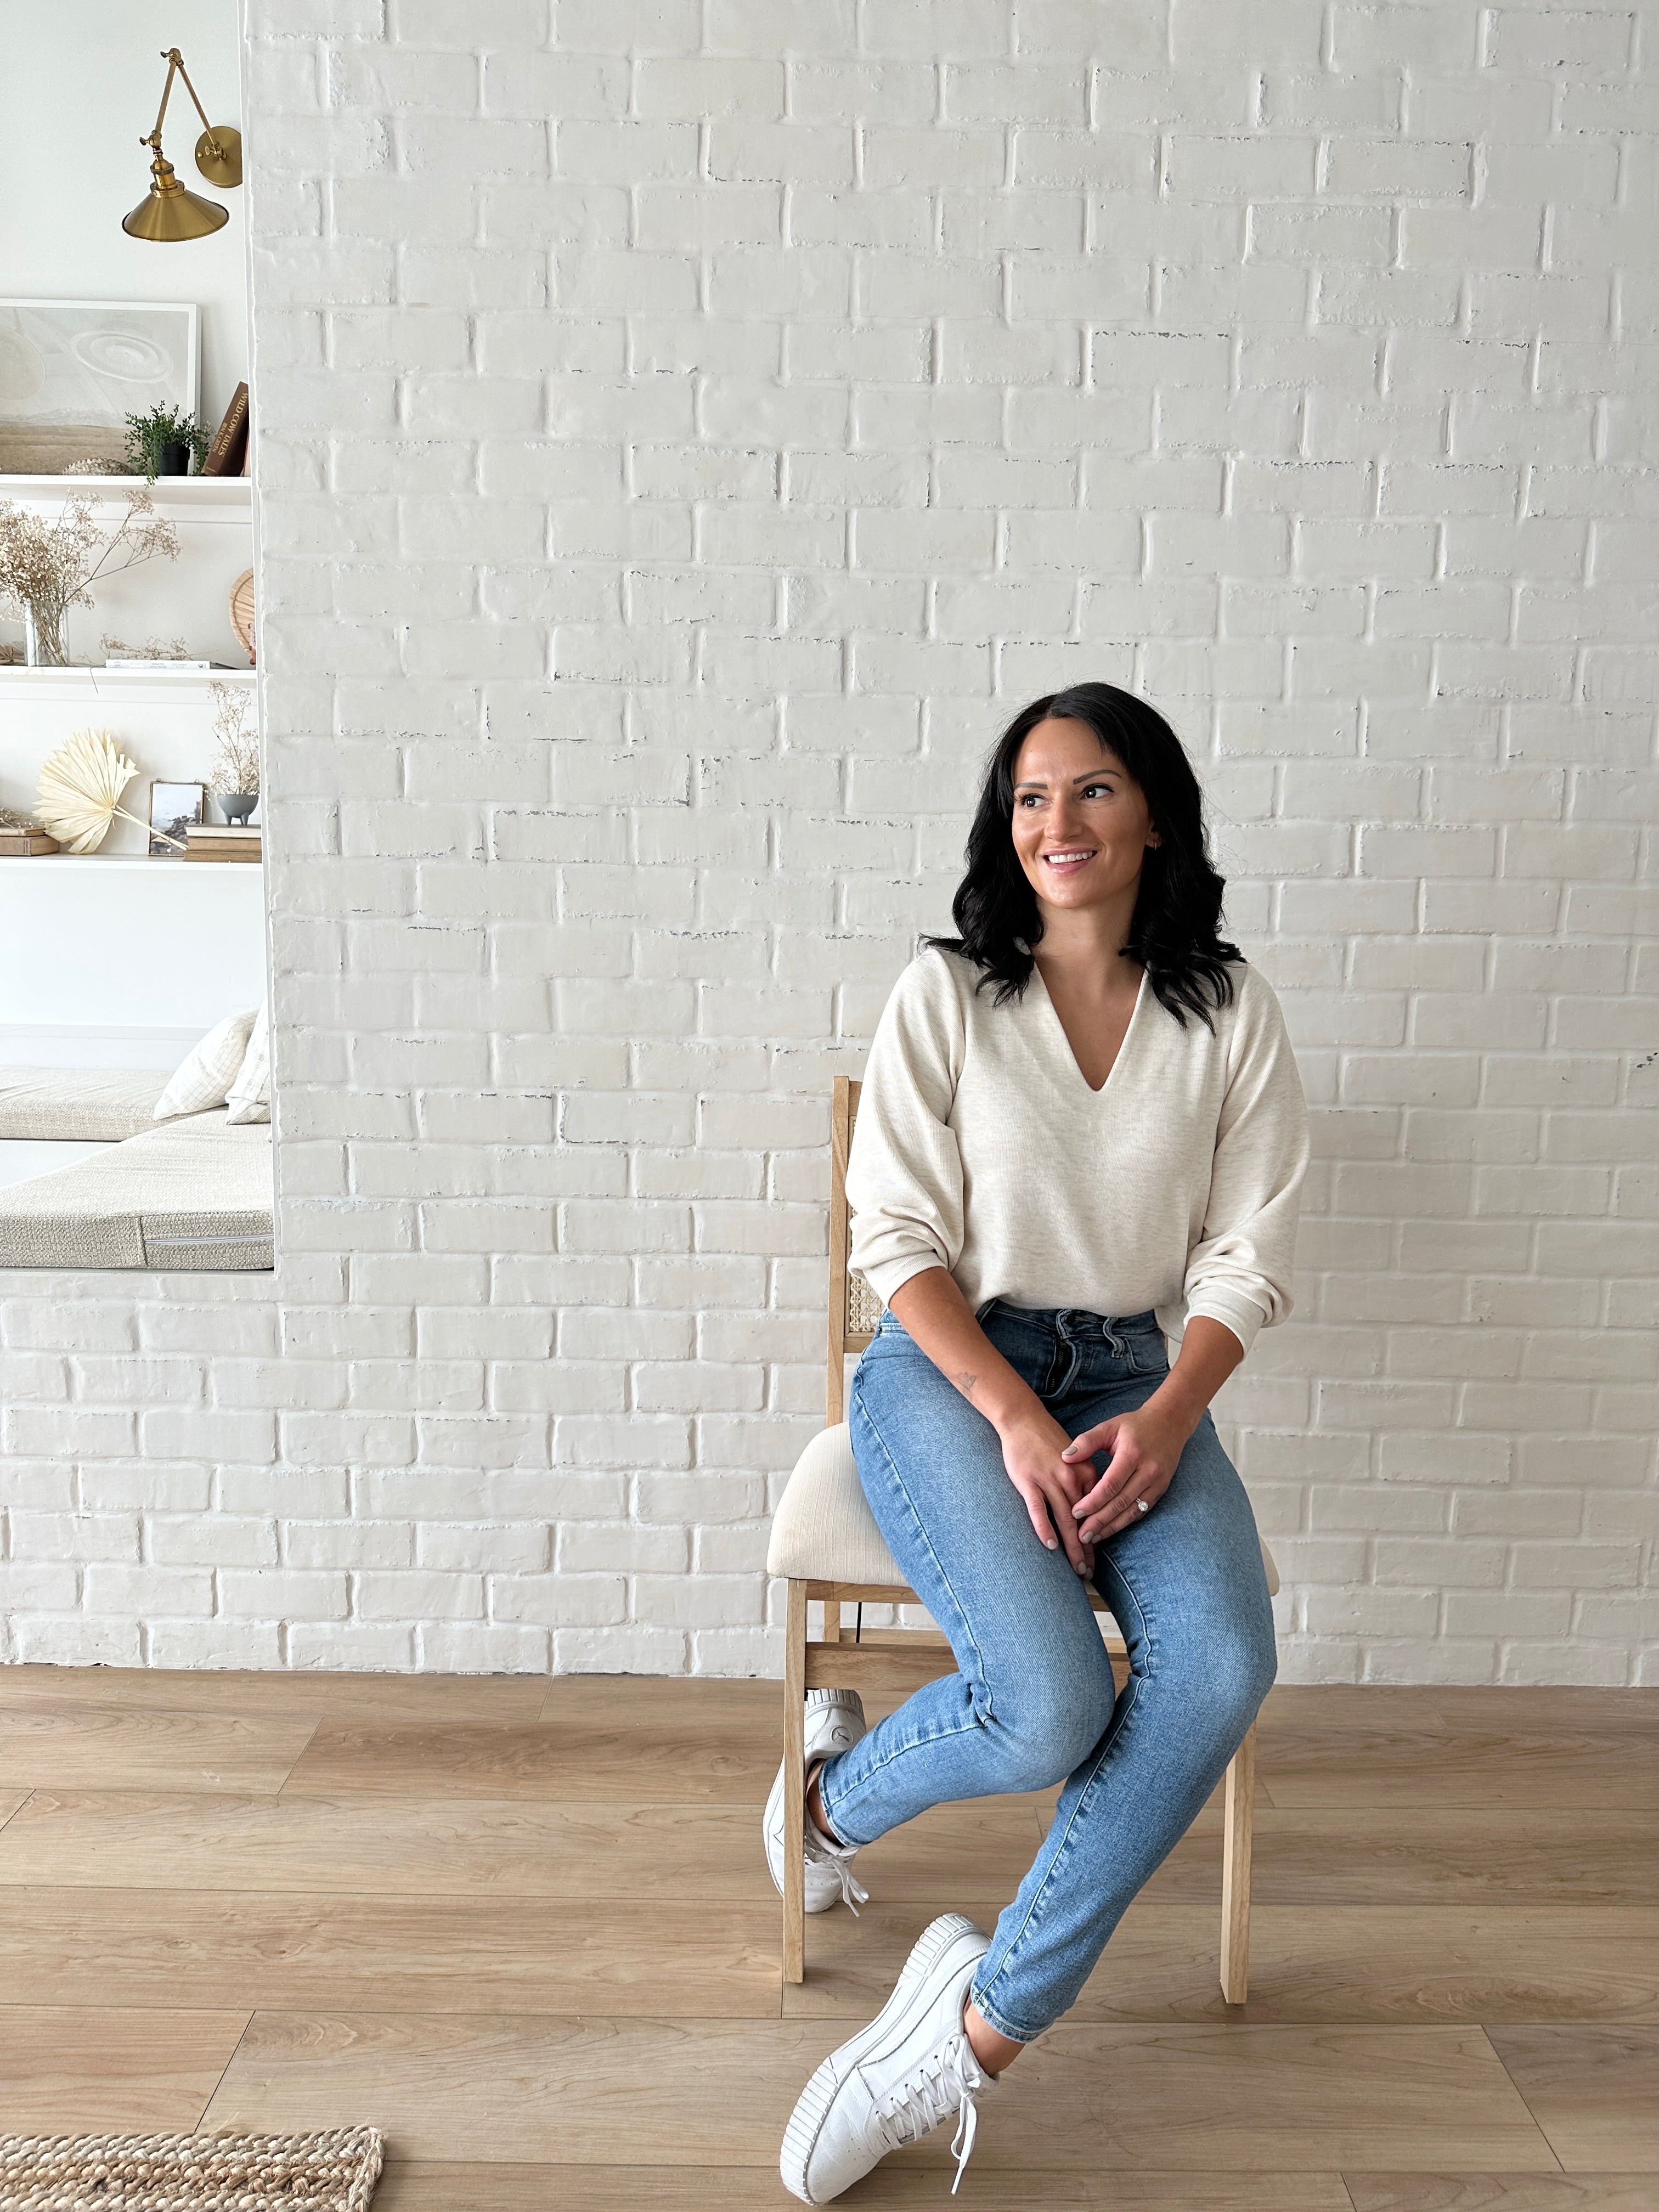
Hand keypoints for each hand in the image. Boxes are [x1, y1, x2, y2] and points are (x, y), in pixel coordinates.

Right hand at [998, 1407, 1095, 1576]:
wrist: (1023, 1420)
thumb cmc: (1048, 1442)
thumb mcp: (1075, 1460)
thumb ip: (1083, 1483)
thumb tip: (1090, 1512)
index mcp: (1085, 1475)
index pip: (1095, 1513)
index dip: (1096, 1538)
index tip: (1096, 1559)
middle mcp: (1070, 1480)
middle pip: (1082, 1521)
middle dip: (1086, 1550)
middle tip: (1088, 1573)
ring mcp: (1049, 1481)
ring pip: (1065, 1520)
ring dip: (1071, 1547)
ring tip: (1076, 1567)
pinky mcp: (1029, 1482)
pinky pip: (1038, 1510)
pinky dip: (1045, 1528)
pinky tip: (1050, 1545)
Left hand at [1062, 1400, 1193, 1542]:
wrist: (1169, 1423)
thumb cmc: (1134, 1426)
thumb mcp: (1109, 1426)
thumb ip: (1086, 1441)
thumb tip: (1064, 1458)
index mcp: (1132, 1454)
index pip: (1111, 1484)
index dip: (1093, 1501)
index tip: (1075, 1513)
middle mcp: (1148, 1470)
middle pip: (1121, 1502)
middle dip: (1100, 1521)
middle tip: (1081, 1536)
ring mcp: (1157, 1482)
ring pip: (1133, 1511)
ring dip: (1112, 1527)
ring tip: (1093, 1538)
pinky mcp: (1161, 1490)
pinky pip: (1142, 1511)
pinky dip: (1125, 1522)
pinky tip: (1110, 1529)